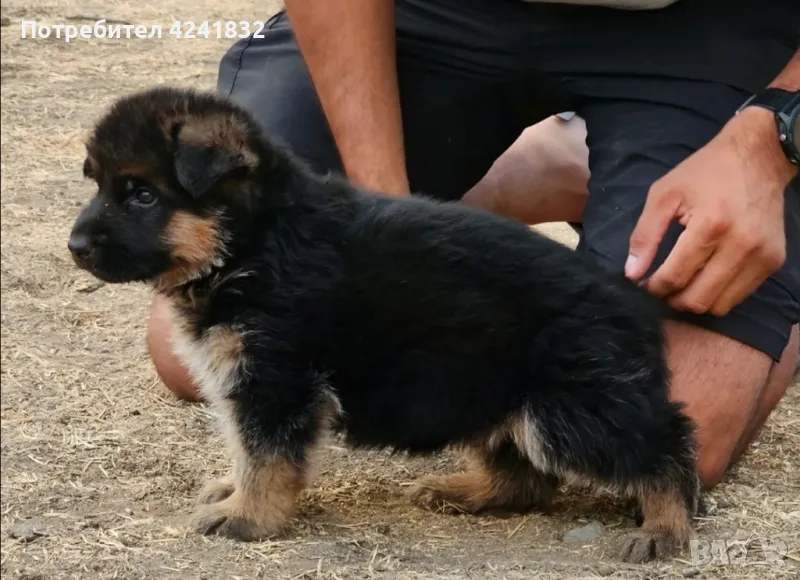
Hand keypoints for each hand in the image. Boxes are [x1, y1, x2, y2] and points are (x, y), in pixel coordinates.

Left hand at [625, 107, 796, 316]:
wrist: (758, 157)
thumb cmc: (705, 173)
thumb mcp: (664, 195)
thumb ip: (644, 235)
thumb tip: (632, 273)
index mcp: (712, 225)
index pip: (676, 277)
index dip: (653, 288)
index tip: (643, 285)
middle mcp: (741, 245)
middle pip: (698, 300)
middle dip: (672, 300)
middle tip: (659, 290)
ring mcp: (762, 256)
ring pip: (720, 306)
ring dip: (694, 302)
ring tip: (680, 285)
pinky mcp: (773, 261)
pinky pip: (739, 296)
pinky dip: (716, 295)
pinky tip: (703, 278)